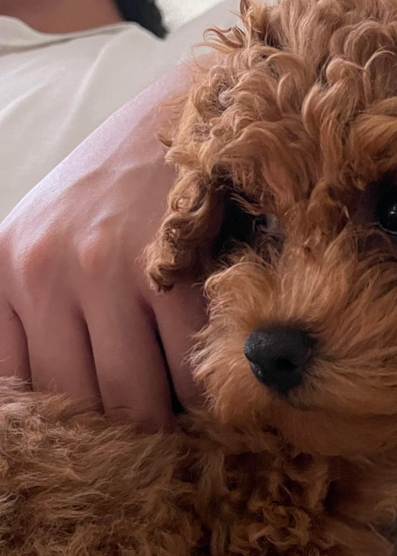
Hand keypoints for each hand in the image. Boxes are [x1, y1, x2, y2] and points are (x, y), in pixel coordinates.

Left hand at [0, 64, 205, 430]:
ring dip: (172, 419)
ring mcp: (105, 271)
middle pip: (86, 406)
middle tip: (165, 434)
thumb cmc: (126, 187)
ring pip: (138, 402)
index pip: (26, 392)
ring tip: (192, 413)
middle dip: (130, 434)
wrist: (194, 114)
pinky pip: (191, 374)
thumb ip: (43, 318)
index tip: (115, 441)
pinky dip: (209, 395)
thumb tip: (72, 409)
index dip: (78, 430)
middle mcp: (42, 271)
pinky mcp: (171, 272)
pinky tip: (216, 380)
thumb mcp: (52, 239)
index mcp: (4, 270)